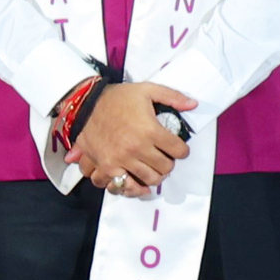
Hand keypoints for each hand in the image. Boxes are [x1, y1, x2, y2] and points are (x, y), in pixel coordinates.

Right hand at [71, 80, 194, 197]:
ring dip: (154, 176)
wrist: (86, 105)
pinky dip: (131, 188)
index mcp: (150, 130)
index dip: (182, 150)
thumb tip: (193, 104)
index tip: (179, 149)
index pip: (178, 150)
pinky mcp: (107, 167)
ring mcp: (121, 160)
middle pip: (165, 168)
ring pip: (149, 180)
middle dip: (169, 163)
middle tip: (165, 157)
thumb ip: (172, 97)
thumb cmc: (116, 98)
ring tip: (153, 168)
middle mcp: (136, 148)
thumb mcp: (147, 90)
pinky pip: (122, 187)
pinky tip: (136, 183)